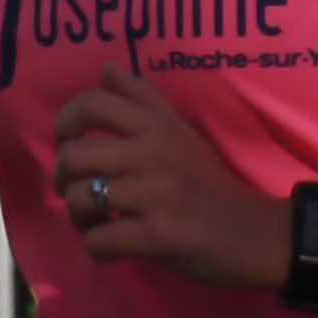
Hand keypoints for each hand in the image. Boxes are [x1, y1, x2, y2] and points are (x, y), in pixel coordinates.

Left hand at [46, 74, 280, 288]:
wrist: (256, 233)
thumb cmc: (210, 184)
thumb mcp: (180, 132)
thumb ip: (142, 100)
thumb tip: (107, 68)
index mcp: (157, 125)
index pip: (93, 104)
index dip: (65, 122)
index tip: (67, 143)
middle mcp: (154, 151)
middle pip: (74, 155)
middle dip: (62, 180)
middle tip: (77, 193)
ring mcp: (156, 192)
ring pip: (80, 198)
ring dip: (78, 219)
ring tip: (95, 224)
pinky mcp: (158, 233)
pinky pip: (100, 240)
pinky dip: (98, 250)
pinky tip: (112, 249)